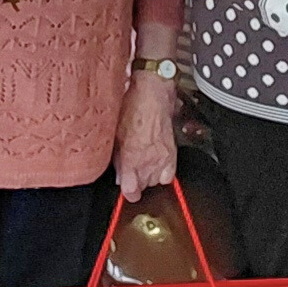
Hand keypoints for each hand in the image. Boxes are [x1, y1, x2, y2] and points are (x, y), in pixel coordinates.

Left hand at [114, 72, 181, 198]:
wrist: (152, 93)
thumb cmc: (132, 107)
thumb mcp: (115, 133)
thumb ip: (116, 158)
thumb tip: (118, 174)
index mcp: (132, 158)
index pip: (131, 191)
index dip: (127, 192)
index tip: (125, 188)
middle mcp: (148, 162)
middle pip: (143, 187)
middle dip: (136, 180)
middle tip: (131, 167)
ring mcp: (162, 158)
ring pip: (155, 181)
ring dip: (148, 175)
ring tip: (142, 162)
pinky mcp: (172, 153)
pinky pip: (168, 175)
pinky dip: (162, 172)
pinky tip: (156, 164)